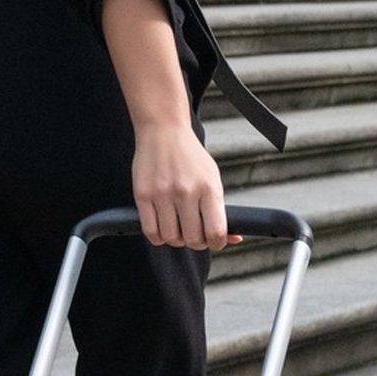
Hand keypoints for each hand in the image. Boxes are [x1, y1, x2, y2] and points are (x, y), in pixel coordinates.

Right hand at [131, 121, 242, 250]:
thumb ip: (220, 209)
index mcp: (208, 187)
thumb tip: (233, 237)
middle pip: (192, 239)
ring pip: (171, 238)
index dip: (217, 244)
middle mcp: (186, 192)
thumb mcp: (212, 178)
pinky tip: (163, 227)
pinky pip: (150, 231)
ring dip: (176, 239)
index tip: (215, 242)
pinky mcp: (143, 195)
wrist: (163, 131)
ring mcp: (162, 194)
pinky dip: (158, 236)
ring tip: (178, 228)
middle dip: (196, 242)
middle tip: (195, 234)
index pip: (216, 232)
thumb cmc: (190, 157)